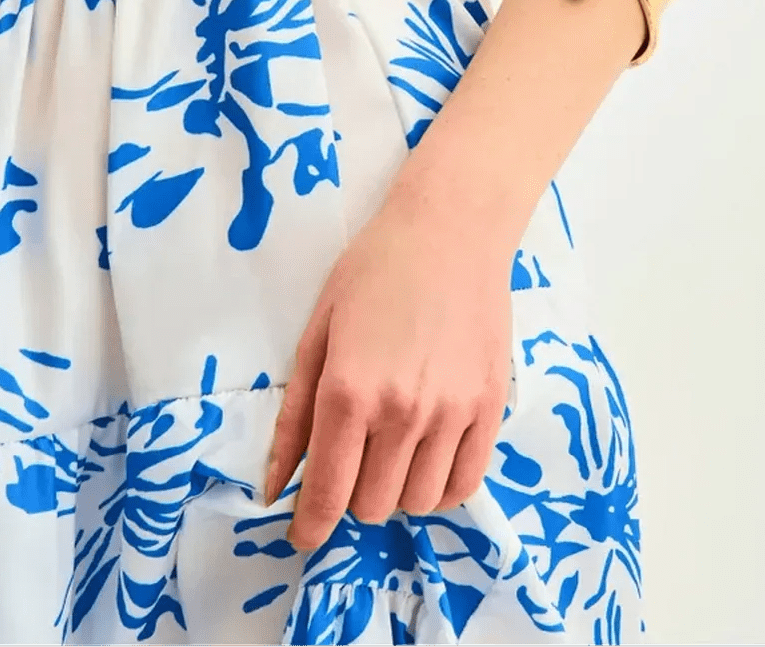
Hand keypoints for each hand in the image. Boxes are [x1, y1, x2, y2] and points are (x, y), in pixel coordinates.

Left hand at [263, 188, 512, 550]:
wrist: (452, 229)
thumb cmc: (376, 269)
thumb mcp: (319, 332)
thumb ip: (296, 415)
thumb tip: (275, 484)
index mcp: (349, 391)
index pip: (327, 494)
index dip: (310, 527)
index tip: (303, 534)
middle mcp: (401, 412)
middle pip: (371, 505)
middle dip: (351, 495)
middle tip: (350, 459)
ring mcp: (451, 413)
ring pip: (418, 502)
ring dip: (396, 492)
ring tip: (390, 452)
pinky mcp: (489, 408)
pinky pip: (465, 483)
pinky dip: (441, 488)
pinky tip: (427, 458)